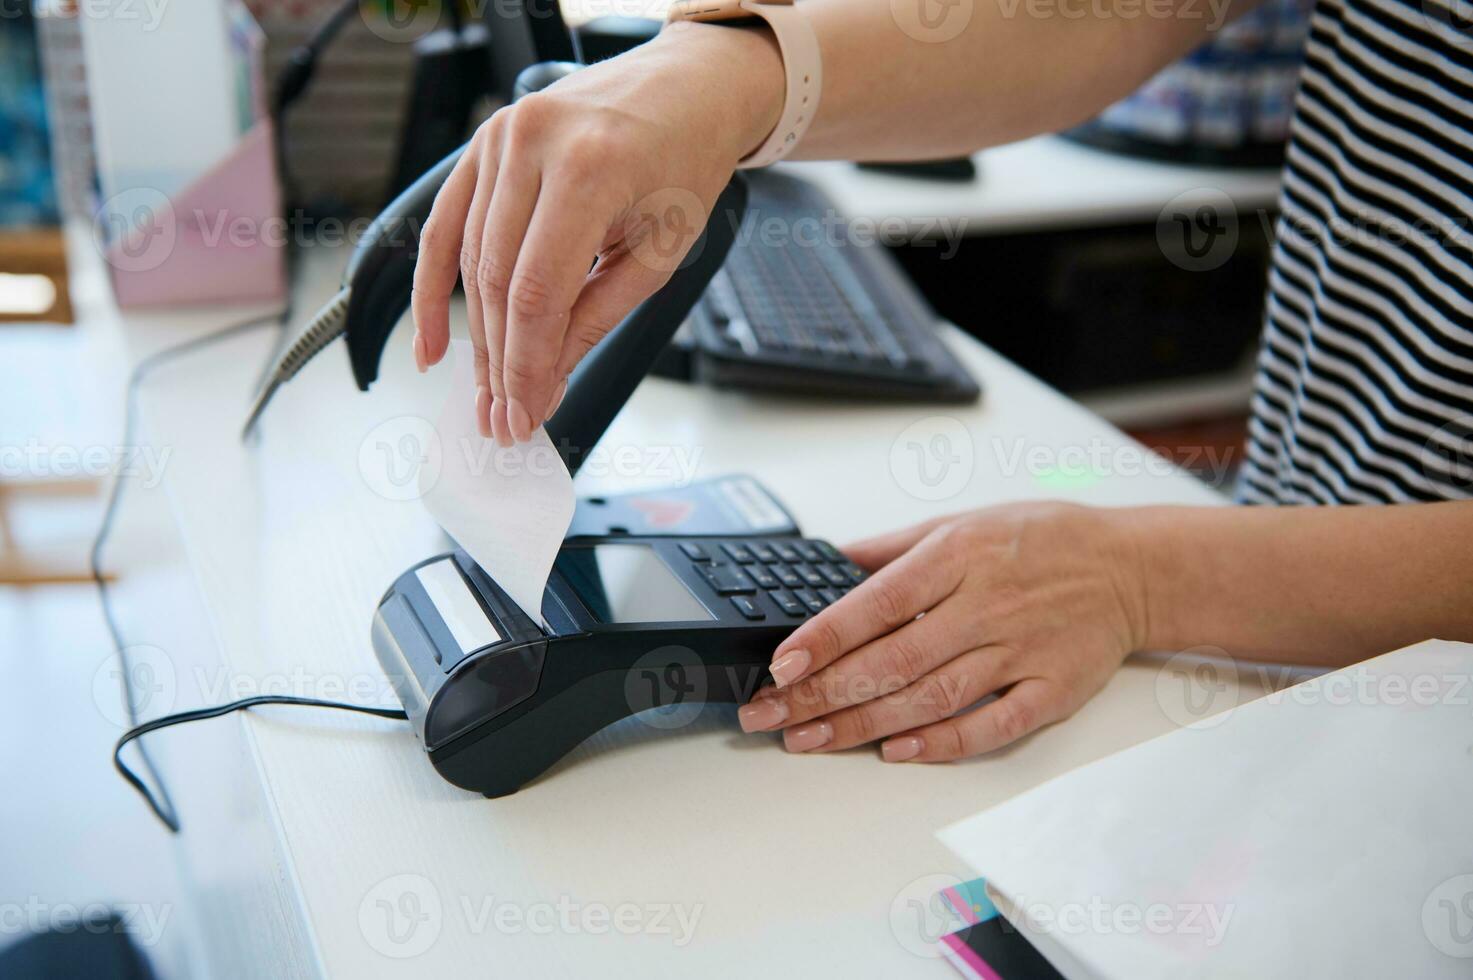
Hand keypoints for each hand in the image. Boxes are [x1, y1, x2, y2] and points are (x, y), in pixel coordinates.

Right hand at [410, 23, 783, 442]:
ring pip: (468, 260)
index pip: (537, 293)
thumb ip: (597, 318)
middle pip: (495, 281)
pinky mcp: (482, 142)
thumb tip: (547, 382)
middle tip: (503, 417)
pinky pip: (443, 225)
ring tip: (484, 393)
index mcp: (591, 169)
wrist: (685, 90)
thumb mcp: (659, 251)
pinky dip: (431, 287)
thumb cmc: (683, 164)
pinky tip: (431, 344)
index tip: (526, 415)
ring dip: (473, 336)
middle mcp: (534, 145)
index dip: (526, 364)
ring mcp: (500, 137)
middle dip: (499, 361)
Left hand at [737, 503, 1148, 760]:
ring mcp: (1021, 650)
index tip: (783, 664)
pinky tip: (898, 752)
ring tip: (812, 741)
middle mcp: (986, 604)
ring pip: (932, 697)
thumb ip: (894, 547)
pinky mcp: (1052, 690)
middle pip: (893, 660)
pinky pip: (992, 725)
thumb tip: (829, 561)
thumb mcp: (964, 520)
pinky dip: (944, 743)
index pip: (878, 602)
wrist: (1133, 568)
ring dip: (865, 725)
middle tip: (772, 716)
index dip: (826, 636)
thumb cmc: (1043, 540)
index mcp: (960, 555)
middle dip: (824, 693)